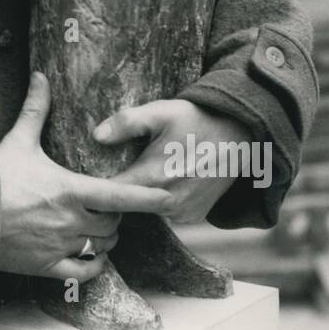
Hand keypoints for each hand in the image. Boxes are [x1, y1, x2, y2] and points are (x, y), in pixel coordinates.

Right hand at [0, 73, 174, 282]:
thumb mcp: (19, 141)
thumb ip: (36, 109)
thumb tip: (42, 76)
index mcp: (71, 190)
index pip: (120, 196)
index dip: (147, 198)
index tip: (167, 198)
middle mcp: (72, 221)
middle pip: (114, 223)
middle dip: (116, 216)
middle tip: (110, 208)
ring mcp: (61, 246)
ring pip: (102, 246)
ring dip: (106, 238)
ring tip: (101, 228)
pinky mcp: (47, 267)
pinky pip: (83, 272)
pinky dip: (94, 266)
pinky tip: (93, 258)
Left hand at [93, 100, 256, 223]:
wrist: (240, 135)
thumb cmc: (196, 121)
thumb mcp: (160, 113)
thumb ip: (126, 123)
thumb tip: (97, 136)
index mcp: (153, 179)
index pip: (110, 195)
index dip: (96, 187)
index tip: (89, 176)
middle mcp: (167, 203)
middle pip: (127, 204)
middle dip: (117, 191)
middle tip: (117, 168)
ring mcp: (183, 213)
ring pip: (146, 209)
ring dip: (140, 195)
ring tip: (145, 170)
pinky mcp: (193, 216)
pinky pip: (165, 213)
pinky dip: (160, 200)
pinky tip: (165, 179)